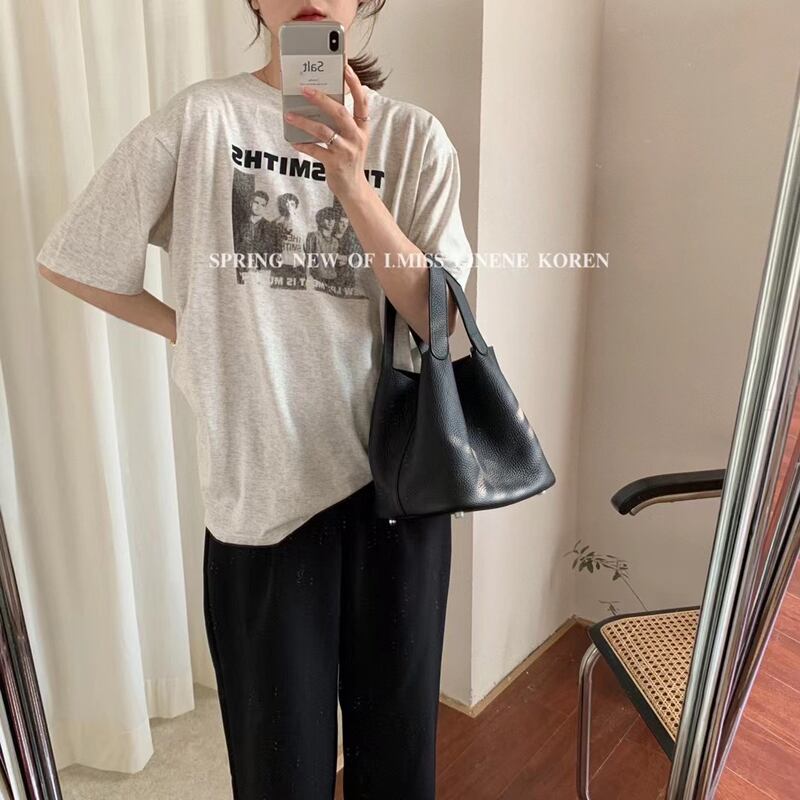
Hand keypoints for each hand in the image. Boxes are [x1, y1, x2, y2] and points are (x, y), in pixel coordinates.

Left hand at [285, 63, 370, 202]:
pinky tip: (293, 140)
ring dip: (305, 121)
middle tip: (304, 89)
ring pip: (324, 131)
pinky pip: (315, 151)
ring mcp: (346, 151)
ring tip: (289, 115)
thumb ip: (342, 123)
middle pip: (340, 113)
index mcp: (362, 128)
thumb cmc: (349, 160)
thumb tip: (318, 103)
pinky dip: (302, 145)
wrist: (354, 189)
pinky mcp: (335, 164)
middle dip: (322, 99)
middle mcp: (357, 138)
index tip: (345, 66)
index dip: (354, 83)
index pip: (362, 101)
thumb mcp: (352, 139)